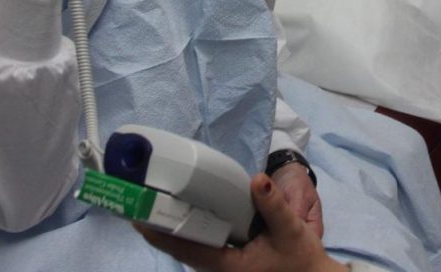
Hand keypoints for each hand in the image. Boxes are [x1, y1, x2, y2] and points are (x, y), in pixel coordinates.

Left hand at [136, 174, 345, 271]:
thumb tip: (257, 178)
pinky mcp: (229, 264)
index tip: (139, 218)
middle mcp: (219, 270)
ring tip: (157, 205)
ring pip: (191, 249)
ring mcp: (223, 269)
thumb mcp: (291, 229)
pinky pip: (202, 248)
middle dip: (161, 229)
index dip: (161, 234)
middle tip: (142, 203)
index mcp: (229, 266)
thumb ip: (273, 204)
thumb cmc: (301, 259)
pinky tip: (187, 215)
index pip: (187, 249)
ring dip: (174, 230)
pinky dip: (191, 232)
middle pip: (182, 249)